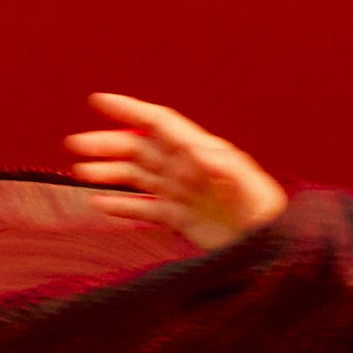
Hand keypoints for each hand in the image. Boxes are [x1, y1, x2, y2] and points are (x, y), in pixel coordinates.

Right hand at [65, 91, 288, 251]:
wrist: (276, 250)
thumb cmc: (269, 215)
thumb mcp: (250, 188)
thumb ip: (224, 166)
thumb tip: (196, 150)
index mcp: (201, 152)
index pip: (159, 123)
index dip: (130, 110)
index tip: (98, 101)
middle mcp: (188, 168)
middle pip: (141, 149)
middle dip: (108, 145)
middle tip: (76, 146)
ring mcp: (183, 194)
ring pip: (139, 177)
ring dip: (110, 173)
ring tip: (81, 173)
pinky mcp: (182, 220)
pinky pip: (146, 209)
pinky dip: (122, 206)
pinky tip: (99, 205)